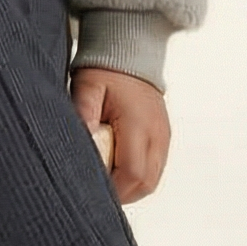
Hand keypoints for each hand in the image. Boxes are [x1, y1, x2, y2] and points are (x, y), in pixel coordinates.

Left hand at [70, 66, 169, 204]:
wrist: (131, 51)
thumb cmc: (107, 69)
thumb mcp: (88, 86)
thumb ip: (84, 112)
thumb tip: (83, 141)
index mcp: (139, 123)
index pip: (132, 173)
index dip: (112, 189)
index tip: (90, 190)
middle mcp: (157, 134)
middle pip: (145, 184)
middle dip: (120, 194)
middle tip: (95, 190)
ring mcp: (163, 137)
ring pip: (152, 181)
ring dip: (129, 187)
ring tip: (105, 179)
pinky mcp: (163, 138)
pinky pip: (154, 170)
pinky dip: (137, 177)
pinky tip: (116, 168)